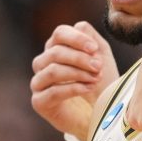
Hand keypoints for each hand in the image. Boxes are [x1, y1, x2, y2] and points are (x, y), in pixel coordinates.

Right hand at [31, 22, 118, 138]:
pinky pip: (53, 91)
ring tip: (95, 78)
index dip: (77, 38)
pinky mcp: (39, 102)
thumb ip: (92, 38)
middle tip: (98, 67)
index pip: (59, 34)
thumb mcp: (102, 57)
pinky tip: (88, 88)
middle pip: (55, 52)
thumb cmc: (101, 85)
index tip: (94, 49)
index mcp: (56, 49)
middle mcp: (43, 64)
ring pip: (53, 70)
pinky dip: (74, 88)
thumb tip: (79, 26)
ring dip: (77, 73)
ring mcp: (38, 83)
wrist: (102, 115)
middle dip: (80, 59)